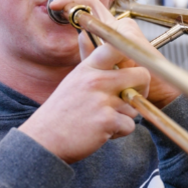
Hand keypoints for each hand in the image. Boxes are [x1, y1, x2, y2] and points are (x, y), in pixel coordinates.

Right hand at [19, 0, 158, 162]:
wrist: (44, 140)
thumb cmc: (62, 111)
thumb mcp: (74, 80)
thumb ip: (94, 67)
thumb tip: (109, 47)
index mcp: (89, 68)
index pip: (118, 47)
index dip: (134, 54)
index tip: (132, 68)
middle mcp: (96, 80)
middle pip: (141, 75)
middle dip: (143, 88)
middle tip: (131, 98)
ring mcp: (102, 100)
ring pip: (136, 105)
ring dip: (125, 115)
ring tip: (103, 119)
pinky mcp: (107, 121)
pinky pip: (130, 124)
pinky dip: (119, 131)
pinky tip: (102, 131)